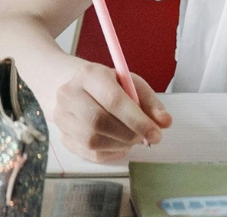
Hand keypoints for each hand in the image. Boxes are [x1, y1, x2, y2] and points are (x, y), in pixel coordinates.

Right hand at [50, 60, 173, 163]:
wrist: (76, 89)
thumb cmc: (108, 86)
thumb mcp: (131, 85)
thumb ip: (150, 103)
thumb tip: (164, 122)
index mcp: (89, 74)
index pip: (112, 99)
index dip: (136, 119)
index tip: (155, 133)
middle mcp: (70, 94)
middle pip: (99, 121)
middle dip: (128, 134)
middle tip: (145, 138)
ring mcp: (62, 116)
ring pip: (93, 140)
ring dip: (120, 144)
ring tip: (131, 138)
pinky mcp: (63, 136)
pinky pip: (89, 153)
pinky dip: (111, 152)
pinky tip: (118, 143)